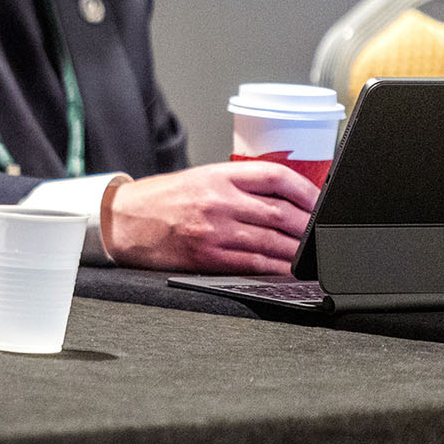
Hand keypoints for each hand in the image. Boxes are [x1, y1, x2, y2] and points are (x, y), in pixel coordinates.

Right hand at [100, 161, 318, 272]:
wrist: (120, 221)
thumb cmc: (161, 200)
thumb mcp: (198, 179)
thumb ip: (238, 186)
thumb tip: (285, 199)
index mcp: (217, 175)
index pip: (275, 177)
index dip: (306, 190)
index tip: (320, 201)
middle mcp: (217, 200)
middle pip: (280, 211)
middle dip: (309, 225)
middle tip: (323, 231)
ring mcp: (213, 230)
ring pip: (273, 241)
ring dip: (300, 249)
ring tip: (314, 253)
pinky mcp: (208, 257)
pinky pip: (255, 264)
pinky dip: (278, 267)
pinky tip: (290, 268)